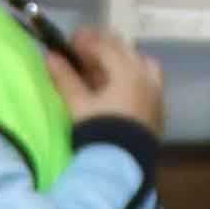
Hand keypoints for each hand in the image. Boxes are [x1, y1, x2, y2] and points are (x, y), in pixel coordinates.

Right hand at [53, 20, 167, 132]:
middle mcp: (147, 79)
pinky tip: (119, 86)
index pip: (106, 47)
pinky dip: (134, 76)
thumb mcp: (78, 104)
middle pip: (126, 51)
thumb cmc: (99, 131)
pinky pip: (149, 82)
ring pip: (142, 64)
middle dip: (104, 47)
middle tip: (83, 50)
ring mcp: (157, 94)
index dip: (86, 41)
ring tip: (104, 66)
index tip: (69, 41)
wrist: (122, 167)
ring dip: (122, 59)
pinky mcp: (158, 111)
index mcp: (129, 73)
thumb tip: (51, 57)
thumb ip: (65, 78)